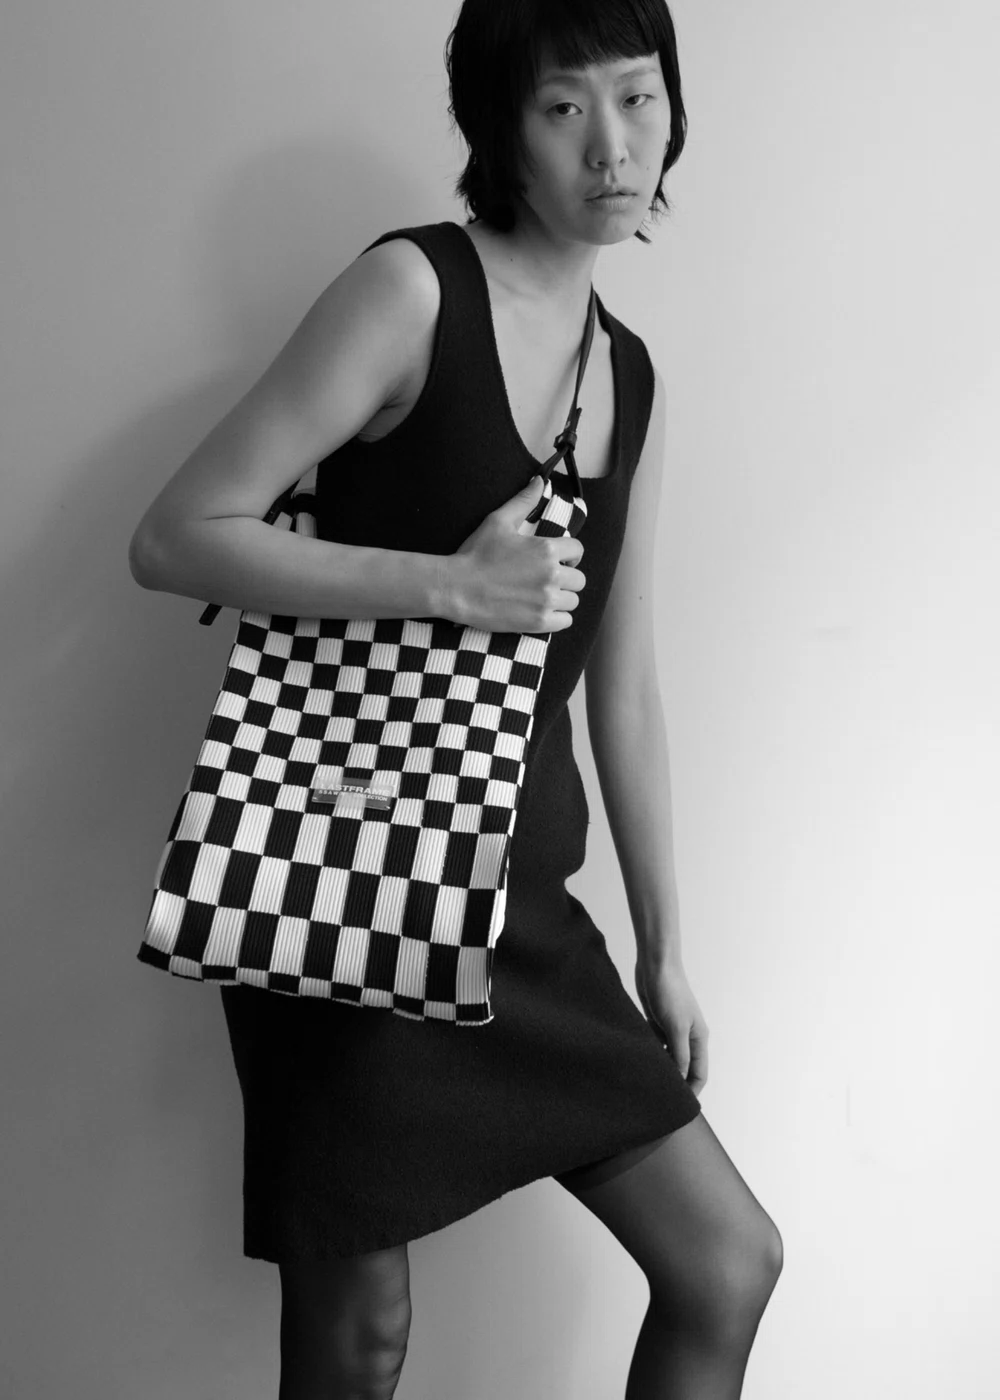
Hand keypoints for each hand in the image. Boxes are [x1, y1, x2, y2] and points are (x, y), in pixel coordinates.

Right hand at [445, 474, 584, 632]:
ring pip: (573, 601)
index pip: (578, 551)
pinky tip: (541, 612)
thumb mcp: (498, 521)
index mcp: (547, 549)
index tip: (559, 560)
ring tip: (543, 597)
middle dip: (566, 579)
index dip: (570, 555)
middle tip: (547, 580)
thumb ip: (523, 500)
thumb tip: (539, 480)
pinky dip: (557, 618)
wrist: (456, 588)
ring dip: (562, 599)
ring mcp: (546, 600)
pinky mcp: (538, 622)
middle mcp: (552, 575)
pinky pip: (565, 622)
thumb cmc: (476, 554)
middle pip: (579, 579)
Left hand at [634, 955, 708, 1094]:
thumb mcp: (676, 1026)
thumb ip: (679, 1055)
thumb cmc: (670, 992)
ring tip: (646, 1083)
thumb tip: (680, 1081)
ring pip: (668, 1058)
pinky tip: (639, 1061)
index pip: (699, 1073)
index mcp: (698, 1038)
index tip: (677, 1107)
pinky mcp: (656, 1022)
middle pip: (684, 1067)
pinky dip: (650, 1054)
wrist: (655, 964)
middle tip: (658, 1098)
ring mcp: (671, 1030)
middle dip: (675, 1083)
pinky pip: (655, 1046)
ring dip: (661, 1068)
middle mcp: (687, 1036)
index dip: (690, 1091)